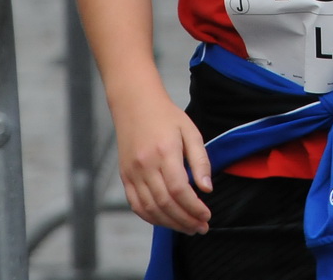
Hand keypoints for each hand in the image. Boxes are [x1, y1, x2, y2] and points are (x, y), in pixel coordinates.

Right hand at [113, 93, 213, 233]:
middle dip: (185, 220)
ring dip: (170, 223)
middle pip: (165, 203)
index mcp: (165, 152)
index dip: (194, 208)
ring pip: (150, 208)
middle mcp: (145, 165)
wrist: (135, 104)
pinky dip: (151, 217)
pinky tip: (166, 221)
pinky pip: (136, 205)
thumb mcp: (190, 131)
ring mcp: (132, 172)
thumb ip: (200, 160)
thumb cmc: (166, 116)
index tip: (207, 216)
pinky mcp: (125, 176)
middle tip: (201, 228)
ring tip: (187, 228)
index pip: (179, 190)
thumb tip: (207, 189)